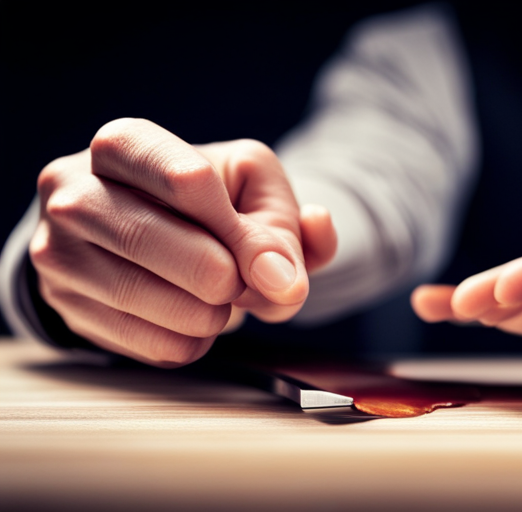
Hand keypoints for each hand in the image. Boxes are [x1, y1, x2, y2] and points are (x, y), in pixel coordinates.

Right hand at [30, 118, 336, 365]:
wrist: (149, 230)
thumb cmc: (211, 201)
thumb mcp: (256, 190)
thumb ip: (284, 230)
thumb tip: (283, 283)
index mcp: (124, 144)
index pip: (185, 180)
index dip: (237, 229)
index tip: (266, 258)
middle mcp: (75, 192)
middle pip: (150, 239)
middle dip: (218, 273)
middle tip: (241, 284)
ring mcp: (60, 251)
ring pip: (138, 295)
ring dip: (207, 314)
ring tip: (222, 302)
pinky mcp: (67, 306)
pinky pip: (141, 340)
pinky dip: (189, 342)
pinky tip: (193, 321)